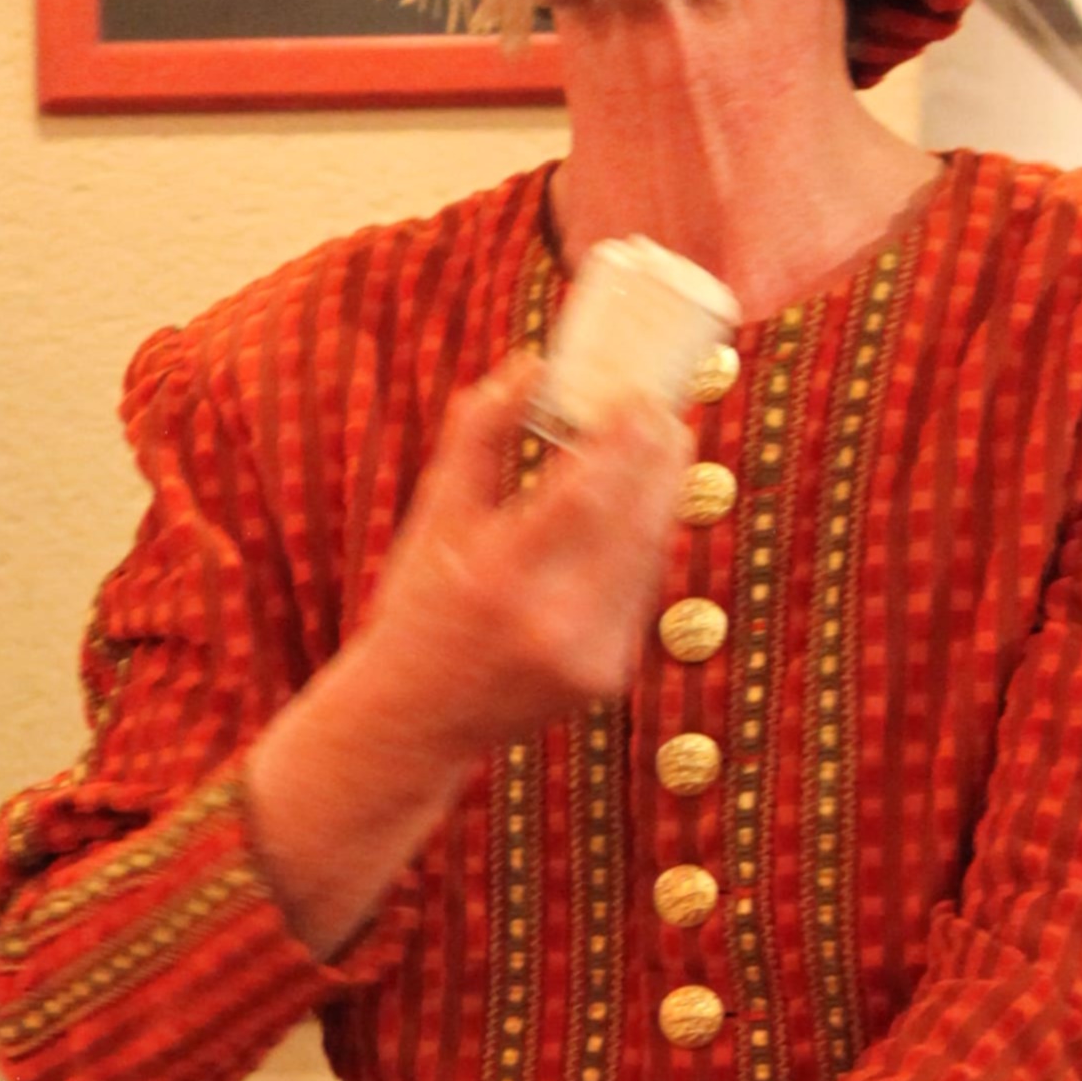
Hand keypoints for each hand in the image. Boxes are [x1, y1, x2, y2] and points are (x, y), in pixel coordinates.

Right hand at [243, 350, 689, 958]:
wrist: (415, 719)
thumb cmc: (419, 606)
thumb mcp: (433, 516)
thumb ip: (479, 436)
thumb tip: (531, 362)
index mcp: (497, 574)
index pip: (587, 492)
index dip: (625, 439)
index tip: (641, 395)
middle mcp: (549, 621)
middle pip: (634, 519)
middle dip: (659, 458)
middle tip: (666, 412)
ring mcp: (586, 656)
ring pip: (650, 555)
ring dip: (663, 497)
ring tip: (665, 449)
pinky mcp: (609, 678)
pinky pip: (642, 594)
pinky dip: (648, 547)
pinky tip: (644, 511)